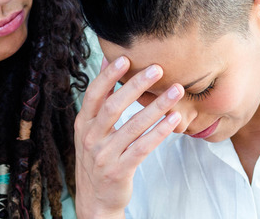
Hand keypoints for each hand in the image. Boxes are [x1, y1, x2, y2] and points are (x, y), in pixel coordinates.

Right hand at [74, 56, 183, 217]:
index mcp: (83, 124)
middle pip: (113, 106)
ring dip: (157, 106)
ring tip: (176, 91)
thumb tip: (107, 61)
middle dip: (136, 85)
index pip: (94, 94)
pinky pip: (143, 148)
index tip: (126, 58)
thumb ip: (100, 99)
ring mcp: (104, 156)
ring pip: (133, 126)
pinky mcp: (119, 171)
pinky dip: (160, 132)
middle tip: (158, 69)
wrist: (95, 200)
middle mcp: (90, 138)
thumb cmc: (98, 157)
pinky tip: (174, 120)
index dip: (109, 75)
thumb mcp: (91, 129)